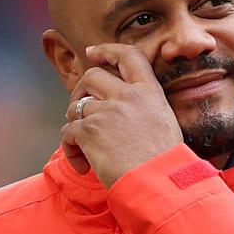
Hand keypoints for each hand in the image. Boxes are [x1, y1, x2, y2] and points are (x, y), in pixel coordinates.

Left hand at [61, 43, 182, 187]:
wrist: (158, 183)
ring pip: (77, 108)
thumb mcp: (165, 124)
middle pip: (92, 76)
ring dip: (76, 127)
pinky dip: (71, 150)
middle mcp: (128, 96)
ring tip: (86, 150)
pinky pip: (68, 132)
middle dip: (80, 91)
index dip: (108, 50)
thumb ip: (145, 108)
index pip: (129, 56)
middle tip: (80, 109)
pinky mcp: (89, 130)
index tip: (93, 51)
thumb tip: (122, 109)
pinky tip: (84, 165)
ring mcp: (107, 111)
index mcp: (150, 92)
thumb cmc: (165, 162)